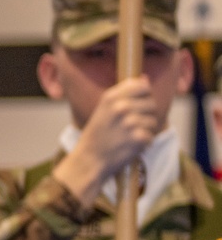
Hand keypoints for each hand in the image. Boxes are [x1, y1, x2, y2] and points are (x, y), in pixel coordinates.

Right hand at [52, 77, 158, 209]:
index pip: (143, 86)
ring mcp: (130, 123)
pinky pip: (150, 137)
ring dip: (145, 131)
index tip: (137, 106)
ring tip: (130, 137)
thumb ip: (124, 94)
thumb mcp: (103, 109)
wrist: (88, 161)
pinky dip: (144, 144)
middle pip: (151, 104)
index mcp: (111, 97)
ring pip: (152, 121)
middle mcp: (121, 107)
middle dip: (146, 116)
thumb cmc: (96, 136)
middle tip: (132, 127)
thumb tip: (145, 78)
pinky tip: (131, 146)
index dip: (144, 96)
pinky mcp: (137, 138)